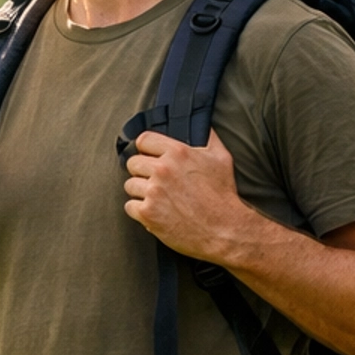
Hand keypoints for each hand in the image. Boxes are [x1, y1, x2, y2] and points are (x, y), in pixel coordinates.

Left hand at [122, 128, 251, 261]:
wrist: (224, 230)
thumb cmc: (223, 195)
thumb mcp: (221, 158)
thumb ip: (208, 138)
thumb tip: (202, 124)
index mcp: (178, 152)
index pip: (144, 140)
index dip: (146, 149)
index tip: (149, 157)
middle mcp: (162, 169)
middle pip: (133, 163)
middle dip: (142, 172)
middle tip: (155, 182)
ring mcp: (153, 192)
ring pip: (129, 185)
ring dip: (140, 192)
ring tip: (157, 199)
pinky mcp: (148, 213)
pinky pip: (130, 206)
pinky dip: (139, 210)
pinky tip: (154, 212)